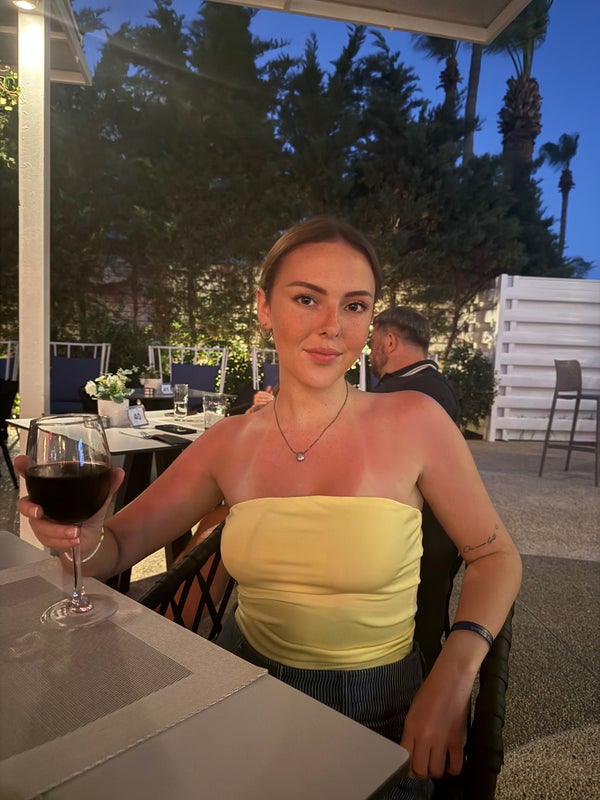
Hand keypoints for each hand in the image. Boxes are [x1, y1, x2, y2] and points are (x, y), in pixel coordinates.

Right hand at [15, 454, 123, 552]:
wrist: (91, 537)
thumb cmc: (89, 512)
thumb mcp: (99, 497)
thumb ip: (108, 484)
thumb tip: (118, 472)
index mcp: (52, 488)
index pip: (32, 475)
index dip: (23, 468)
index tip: (21, 462)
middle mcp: (43, 503)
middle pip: (26, 504)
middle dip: (30, 508)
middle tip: (40, 512)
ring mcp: (42, 521)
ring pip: (40, 526)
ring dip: (57, 530)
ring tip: (75, 532)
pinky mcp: (47, 536)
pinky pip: (48, 540)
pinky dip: (63, 541)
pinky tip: (74, 540)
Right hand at [246, 386, 274, 413]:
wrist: (258, 407)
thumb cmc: (263, 401)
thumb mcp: (265, 397)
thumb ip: (268, 392)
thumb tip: (270, 387)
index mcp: (259, 393)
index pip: (264, 393)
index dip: (269, 394)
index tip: (272, 396)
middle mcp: (256, 395)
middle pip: (262, 395)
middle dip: (268, 397)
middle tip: (272, 399)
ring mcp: (255, 400)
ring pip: (261, 399)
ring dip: (266, 400)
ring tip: (270, 401)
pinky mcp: (255, 404)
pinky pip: (258, 403)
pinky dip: (262, 403)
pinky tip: (266, 403)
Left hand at [400, 660, 471, 779]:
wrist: (451, 679)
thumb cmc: (431, 690)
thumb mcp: (414, 709)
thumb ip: (412, 731)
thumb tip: (412, 749)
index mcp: (411, 727)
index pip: (405, 758)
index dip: (406, 766)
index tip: (409, 766)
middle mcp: (425, 737)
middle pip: (420, 770)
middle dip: (421, 771)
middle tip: (424, 764)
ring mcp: (442, 740)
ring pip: (436, 771)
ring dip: (436, 770)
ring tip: (436, 762)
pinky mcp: (457, 740)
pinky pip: (456, 766)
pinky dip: (453, 769)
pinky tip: (450, 762)